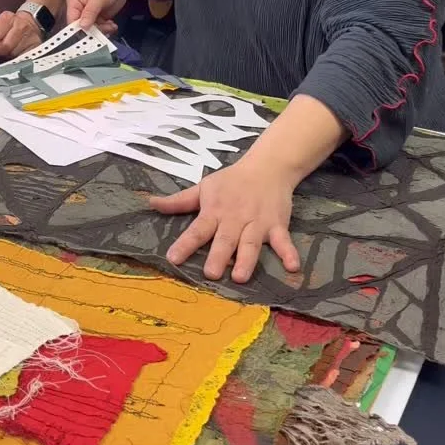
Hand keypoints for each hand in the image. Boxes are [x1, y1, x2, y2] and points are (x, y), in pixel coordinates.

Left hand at [0, 10, 41, 58]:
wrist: (32, 23)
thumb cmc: (12, 25)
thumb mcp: (0, 23)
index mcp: (8, 18)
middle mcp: (21, 25)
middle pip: (4, 46)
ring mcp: (30, 36)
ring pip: (13, 54)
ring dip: (8, 56)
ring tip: (8, 51)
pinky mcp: (36, 46)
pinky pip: (23, 58)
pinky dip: (17, 59)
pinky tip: (15, 55)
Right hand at [66, 0, 128, 33]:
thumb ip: (89, 13)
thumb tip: (82, 26)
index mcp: (73, 2)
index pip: (72, 20)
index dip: (78, 30)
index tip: (88, 36)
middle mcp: (79, 9)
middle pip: (81, 27)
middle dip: (93, 30)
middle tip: (105, 29)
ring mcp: (89, 14)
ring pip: (92, 29)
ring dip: (102, 30)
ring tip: (111, 25)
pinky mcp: (98, 17)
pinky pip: (100, 28)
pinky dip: (106, 28)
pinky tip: (112, 24)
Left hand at [150, 154, 299, 283]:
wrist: (268, 167)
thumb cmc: (232, 181)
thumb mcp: (204, 187)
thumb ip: (179, 201)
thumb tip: (151, 203)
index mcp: (215, 211)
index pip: (198, 229)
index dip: (185, 244)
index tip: (173, 258)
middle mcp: (235, 219)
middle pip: (225, 239)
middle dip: (218, 256)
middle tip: (211, 273)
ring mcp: (257, 223)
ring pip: (251, 243)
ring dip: (247, 259)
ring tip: (241, 277)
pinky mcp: (277, 225)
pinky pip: (283, 241)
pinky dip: (289, 253)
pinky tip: (292, 267)